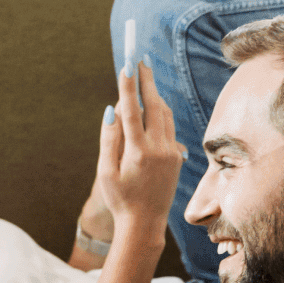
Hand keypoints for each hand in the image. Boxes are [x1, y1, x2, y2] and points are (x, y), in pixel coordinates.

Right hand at [96, 60, 183, 238]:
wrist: (145, 224)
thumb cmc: (120, 200)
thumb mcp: (106, 172)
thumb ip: (109, 139)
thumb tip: (112, 109)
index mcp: (138, 153)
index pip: (133, 110)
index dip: (128, 86)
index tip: (126, 64)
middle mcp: (159, 149)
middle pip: (154, 105)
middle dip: (146, 79)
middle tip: (140, 58)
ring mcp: (171, 152)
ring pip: (164, 114)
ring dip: (154, 94)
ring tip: (144, 77)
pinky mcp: (177, 156)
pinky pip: (168, 127)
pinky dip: (159, 113)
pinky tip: (152, 106)